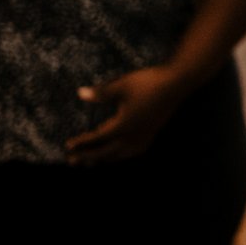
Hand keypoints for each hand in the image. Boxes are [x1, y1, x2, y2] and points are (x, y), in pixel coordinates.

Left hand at [65, 65, 188, 165]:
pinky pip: (132, 152)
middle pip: (106, 152)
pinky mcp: (152, 133)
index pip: (97, 138)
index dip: (81, 143)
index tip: (68, 146)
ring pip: (120, 155)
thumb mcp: (122, 85)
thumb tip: (80, 94)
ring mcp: (144, 136)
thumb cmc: (149, 82)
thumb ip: (101, 93)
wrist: (177, 83)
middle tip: (72, 161)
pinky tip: (119, 153)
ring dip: (103, 159)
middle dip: (88, 157)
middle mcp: (133, 135)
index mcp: (123, 125)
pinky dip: (120, 155)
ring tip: (91, 162)